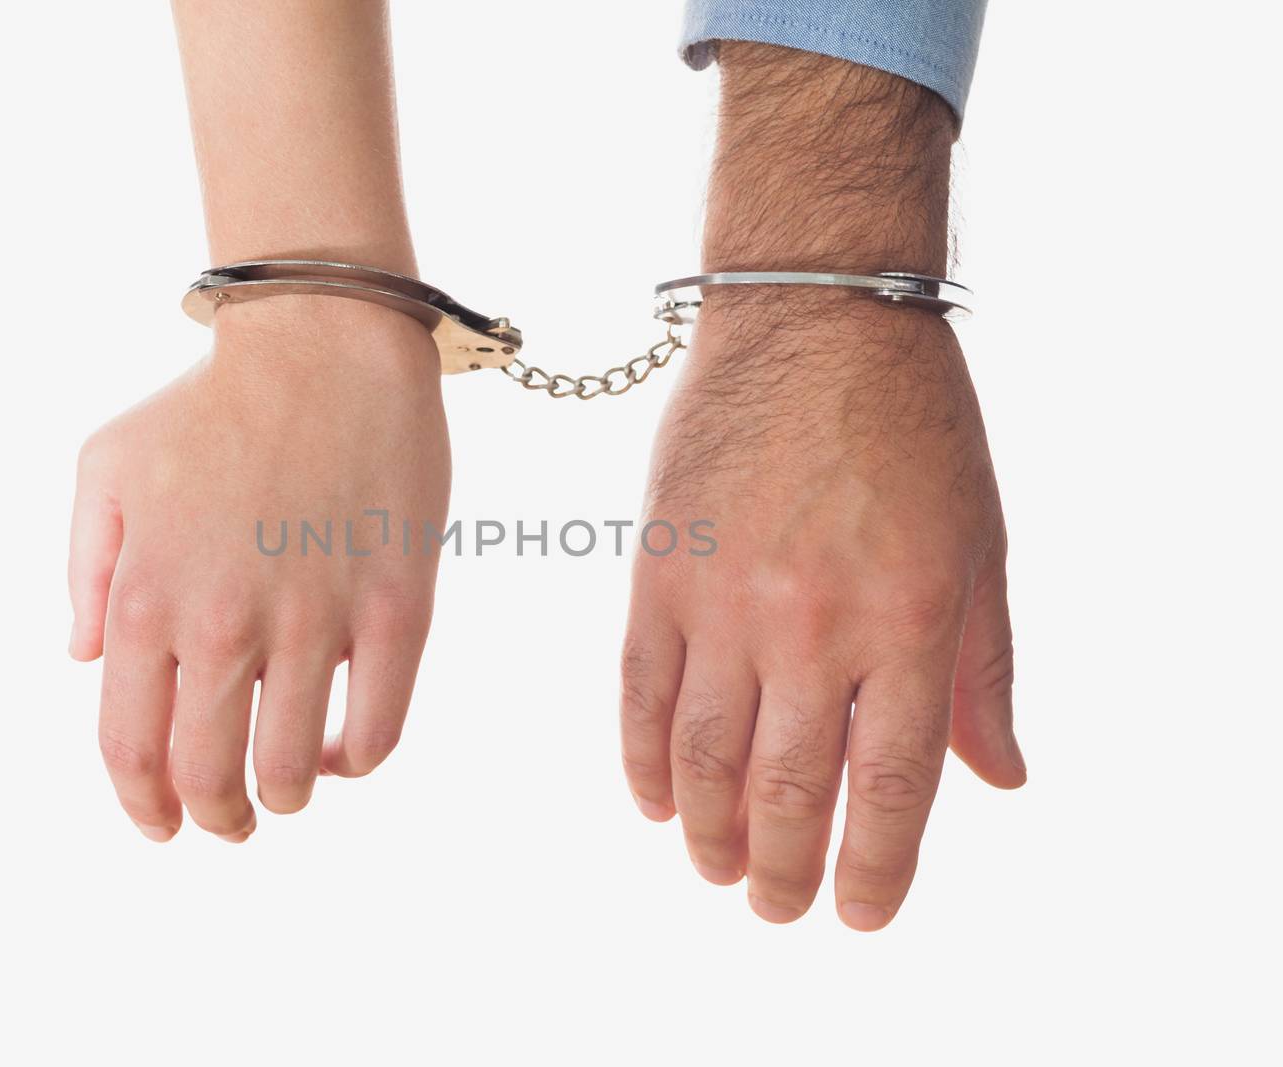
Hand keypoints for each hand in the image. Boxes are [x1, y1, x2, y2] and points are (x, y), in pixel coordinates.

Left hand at [68, 299, 449, 840]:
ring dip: (284, 798)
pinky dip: (355, 762)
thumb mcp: (105, 466)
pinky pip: (378, 729)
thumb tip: (84, 663)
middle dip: (214, 819)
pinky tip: (343, 752)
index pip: (130, 747)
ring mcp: (313, 619)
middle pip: (207, 775)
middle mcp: (222, 623)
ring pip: (292, 768)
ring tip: (288, 789)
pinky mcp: (396, 610)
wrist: (324, 339)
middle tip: (228, 823)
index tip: (160, 823)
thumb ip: (84, 571)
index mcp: (145, 597)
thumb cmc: (210, 403)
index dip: (142, 804)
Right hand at [620, 292, 1023, 928]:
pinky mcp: (657, 571)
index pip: (892, 784)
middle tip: (777, 909)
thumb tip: (998, 781)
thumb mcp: (981, 546)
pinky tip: (657, 802)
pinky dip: (644, 760)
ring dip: (710, 833)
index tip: (861, 914)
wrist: (810, 318)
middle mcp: (813, 623)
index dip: (877, 867)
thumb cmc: (912, 427)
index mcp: (908, 618)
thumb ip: (985, 673)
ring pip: (705, 757)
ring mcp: (723, 599)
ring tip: (718, 871)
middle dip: (783, 870)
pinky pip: (639, 691)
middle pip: (789, 789)